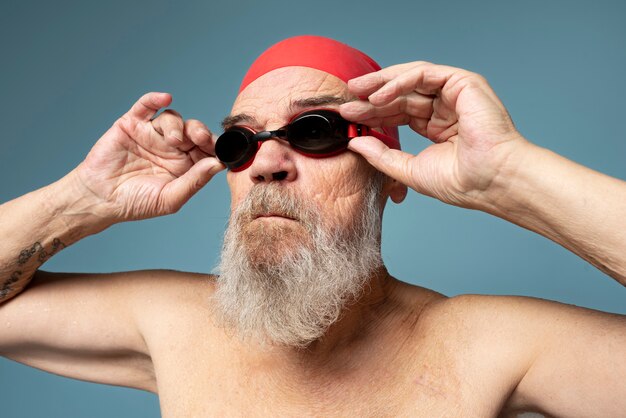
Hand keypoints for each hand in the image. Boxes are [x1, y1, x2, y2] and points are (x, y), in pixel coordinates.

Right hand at [71, 92, 223, 221]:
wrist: (100, 198)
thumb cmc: (135, 202)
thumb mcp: (170, 198)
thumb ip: (195, 181)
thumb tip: (219, 165)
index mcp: (185, 165)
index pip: (206, 150)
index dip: (215, 147)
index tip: (220, 149)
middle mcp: (171, 148)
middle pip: (193, 130)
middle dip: (200, 132)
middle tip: (200, 138)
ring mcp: (152, 134)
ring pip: (173, 119)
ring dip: (177, 126)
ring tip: (174, 141)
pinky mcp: (132, 124)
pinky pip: (146, 106)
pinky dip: (155, 99)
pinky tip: (165, 98)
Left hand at [340, 62, 528, 208]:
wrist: (491, 181)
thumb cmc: (461, 181)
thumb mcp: (408, 169)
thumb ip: (381, 155)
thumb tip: (355, 143)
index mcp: (437, 127)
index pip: (399, 113)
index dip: (373, 114)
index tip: (349, 118)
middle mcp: (446, 108)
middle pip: (402, 95)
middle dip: (371, 98)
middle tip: (347, 102)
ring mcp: (455, 94)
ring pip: (411, 79)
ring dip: (381, 84)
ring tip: (357, 93)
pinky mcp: (463, 82)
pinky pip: (424, 74)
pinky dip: (398, 82)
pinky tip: (378, 96)